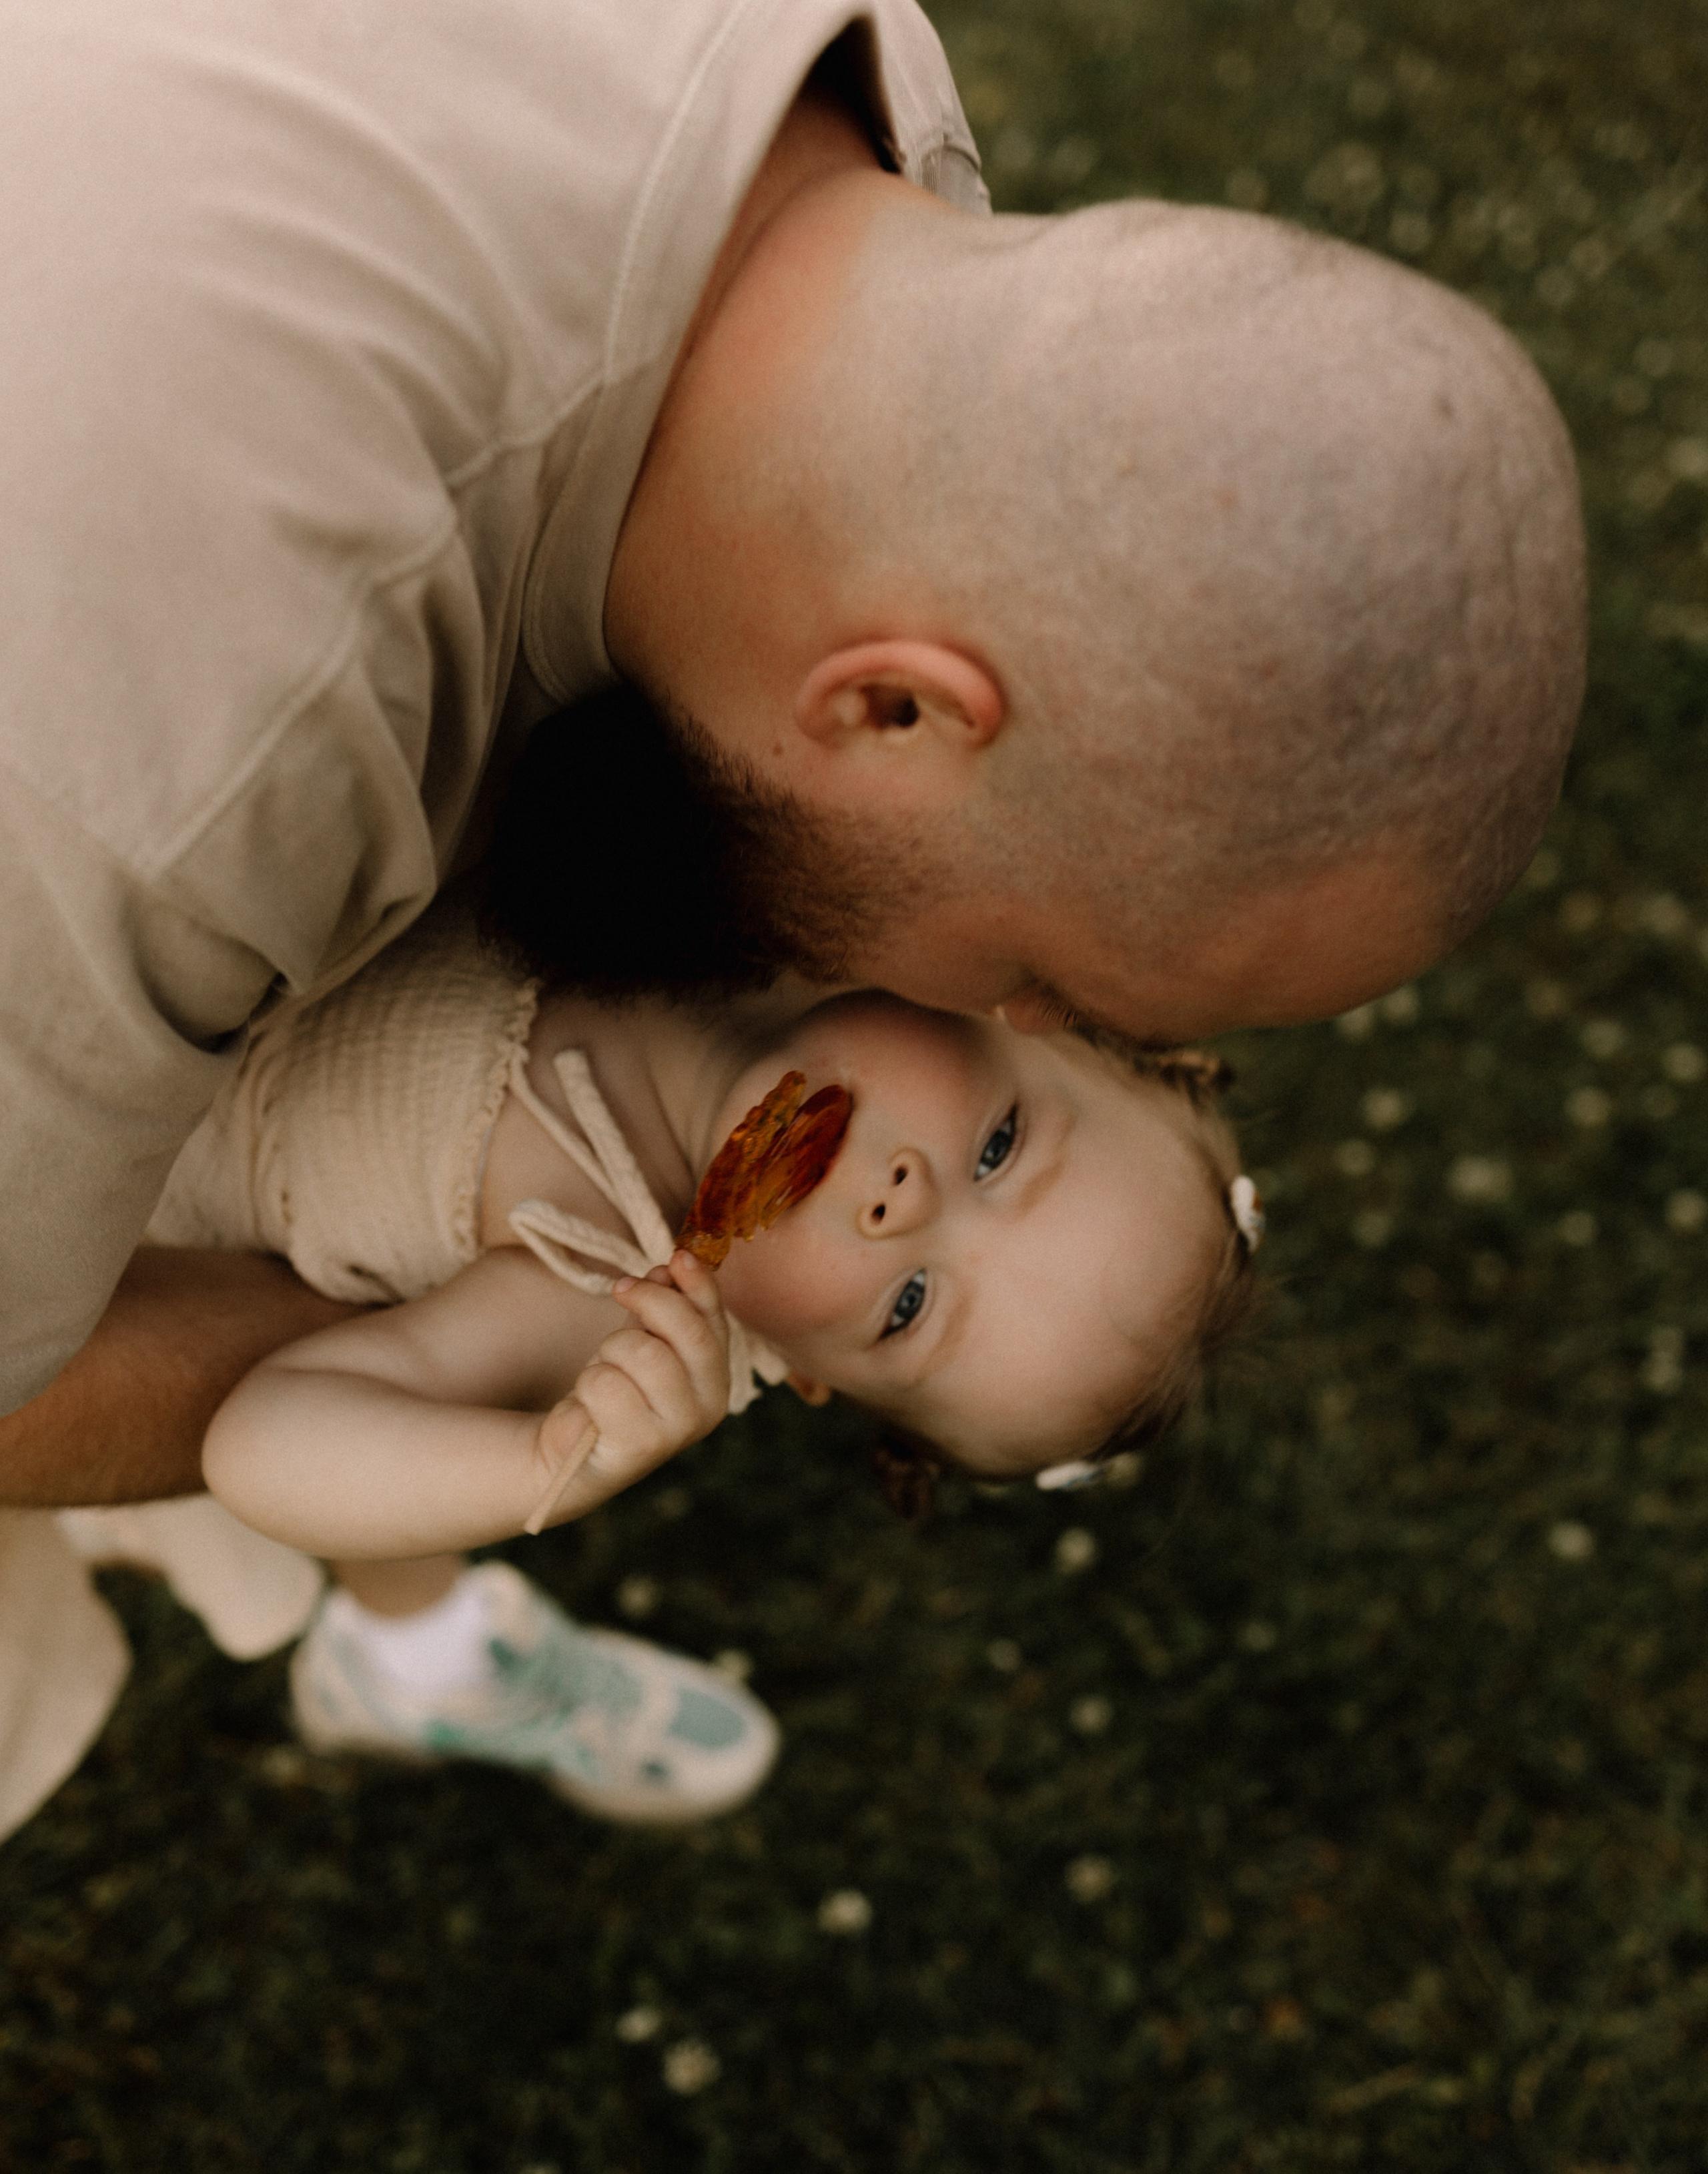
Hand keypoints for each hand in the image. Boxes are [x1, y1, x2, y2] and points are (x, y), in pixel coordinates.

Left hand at [524, 1251, 731, 1530]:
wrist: (576, 1447)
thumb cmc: (616, 1386)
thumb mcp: (642, 1339)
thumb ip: (660, 1308)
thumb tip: (667, 1270)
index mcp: (717, 1376)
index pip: (714, 1321)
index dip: (699, 1285)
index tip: (677, 1256)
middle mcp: (709, 1405)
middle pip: (688, 1333)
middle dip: (650, 1300)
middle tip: (620, 1288)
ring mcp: (677, 1429)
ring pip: (643, 1353)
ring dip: (611, 1349)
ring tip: (606, 1366)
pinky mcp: (640, 1446)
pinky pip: (606, 1384)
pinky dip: (589, 1382)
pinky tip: (592, 1402)